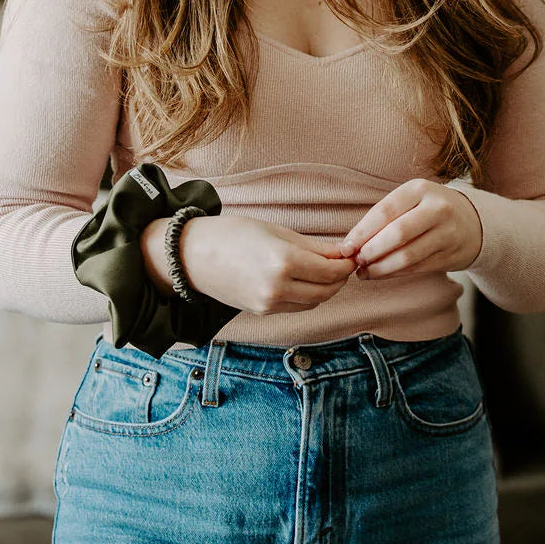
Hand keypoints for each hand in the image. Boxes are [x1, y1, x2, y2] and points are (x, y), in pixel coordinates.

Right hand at [177, 213, 359, 315]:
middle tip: (343, 264)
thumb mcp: (275, 231)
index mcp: (283, 261)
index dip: (346, 264)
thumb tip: (342, 254)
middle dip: (340, 278)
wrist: (193, 256)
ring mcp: (269, 304)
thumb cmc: (232, 234)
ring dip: (325, 289)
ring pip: (314, 302)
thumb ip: (312, 246)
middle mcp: (278, 287)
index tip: (351, 255)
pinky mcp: (262, 312)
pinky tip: (306, 281)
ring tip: (326, 271)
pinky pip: (296, 307)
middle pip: (327, 291)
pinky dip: (308, 296)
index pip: (331, 271)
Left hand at [337, 179, 482, 278]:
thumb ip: (383, 217)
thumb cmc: (427, 210)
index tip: (345, 247)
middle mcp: (437, 208)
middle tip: (355, 262)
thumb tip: (350, 244)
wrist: (473, 222)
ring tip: (364, 272)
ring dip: (381, 268)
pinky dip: (395, 274)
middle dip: (371, 251)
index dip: (362, 232)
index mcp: (420, 189)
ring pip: (407, 255)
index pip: (384, 211)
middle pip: (396, 234)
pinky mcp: (451, 254)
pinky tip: (381, 275)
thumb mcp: (409, 201)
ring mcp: (447, 232)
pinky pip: (417, 268)